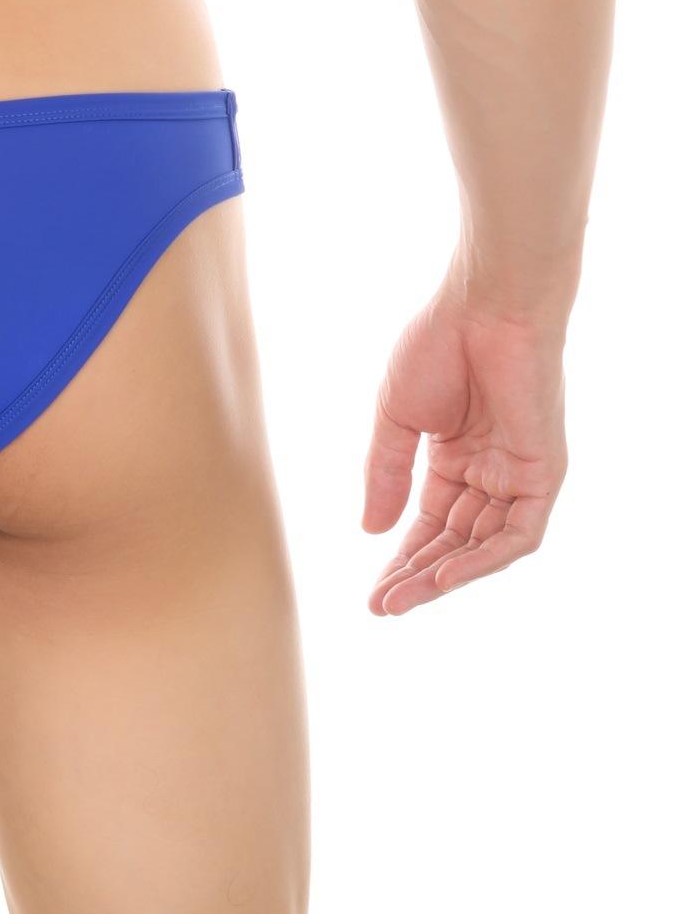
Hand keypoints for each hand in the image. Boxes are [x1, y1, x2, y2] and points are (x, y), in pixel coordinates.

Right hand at [361, 283, 568, 615]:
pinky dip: (483, 559)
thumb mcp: (394, 421)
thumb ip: (384, 475)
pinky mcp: (543, 474)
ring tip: (401, 598)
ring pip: (484, 546)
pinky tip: (445, 576)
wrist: (484, 308)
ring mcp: (517, 475)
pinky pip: (517, 534)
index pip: (428, 523)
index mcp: (454, 457)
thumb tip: (371, 532)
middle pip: (453, 542)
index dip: (399, 557)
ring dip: (443, 576)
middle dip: (416, 576)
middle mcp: (489, 472)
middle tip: (380, 605)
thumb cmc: (436, 347)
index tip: (371, 593)